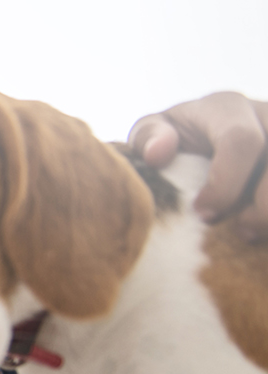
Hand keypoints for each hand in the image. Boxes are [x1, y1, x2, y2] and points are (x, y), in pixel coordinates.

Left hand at [129, 92, 267, 229]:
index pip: (242, 141)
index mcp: (226, 107)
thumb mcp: (152, 135)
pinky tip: (267, 232)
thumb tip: (158, 153)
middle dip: (264, 205)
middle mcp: (266, 114)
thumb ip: (149, 138)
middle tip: (241, 232)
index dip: (227, 183)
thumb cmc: (172, 142)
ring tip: (257, 234)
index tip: (205, 214)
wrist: (197, 146)